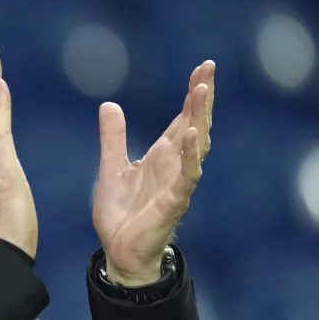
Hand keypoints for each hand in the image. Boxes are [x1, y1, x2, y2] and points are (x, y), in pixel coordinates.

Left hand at [92, 60, 214, 285]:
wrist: (118, 252)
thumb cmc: (121, 214)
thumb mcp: (111, 167)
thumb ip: (113, 138)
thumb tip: (110, 105)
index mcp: (162, 156)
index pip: (182, 118)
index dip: (192, 94)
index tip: (202, 67)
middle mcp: (174, 166)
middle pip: (194, 125)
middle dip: (202, 98)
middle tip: (208, 69)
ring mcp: (177, 183)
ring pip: (196, 146)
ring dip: (199, 118)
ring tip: (202, 91)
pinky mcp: (173, 202)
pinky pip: (186, 176)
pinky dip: (189, 155)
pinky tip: (190, 135)